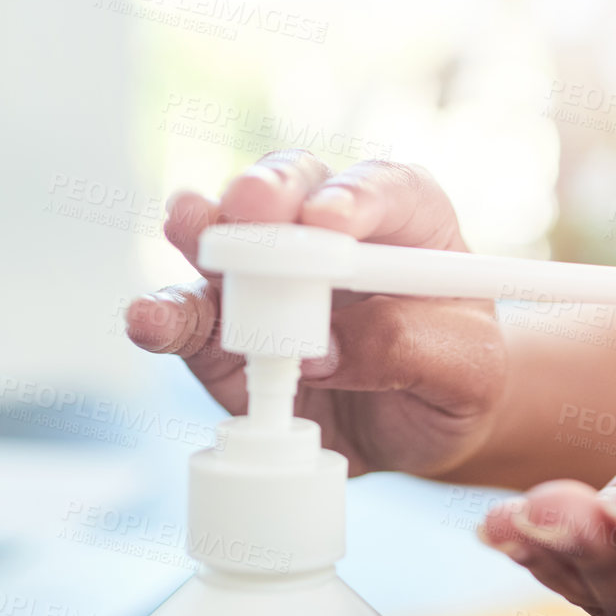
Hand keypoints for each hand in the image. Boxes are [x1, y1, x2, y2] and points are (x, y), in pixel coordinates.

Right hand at [125, 153, 506, 476]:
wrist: (417, 427)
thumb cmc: (455, 380)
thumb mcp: (467, 371)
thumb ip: (407, 348)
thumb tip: (323, 348)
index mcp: (409, 221)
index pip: (386, 189)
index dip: (356, 196)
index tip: (333, 220)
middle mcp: (327, 231)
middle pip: (292, 188)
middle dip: (270, 192)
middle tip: (254, 209)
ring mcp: (267, 274)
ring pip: (227, 236)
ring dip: (205, 233)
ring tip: (191, 234)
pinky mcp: (223, 329)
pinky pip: (190, 315)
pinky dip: (165, 315)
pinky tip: (149, 318)